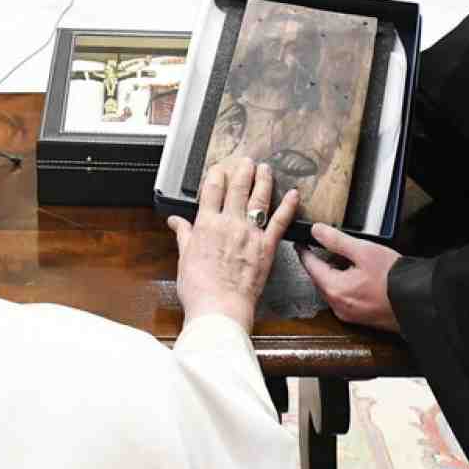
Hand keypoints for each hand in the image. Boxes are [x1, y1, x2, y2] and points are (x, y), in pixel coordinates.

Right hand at [165, 157, 298, 332]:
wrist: (219, 308)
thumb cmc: (199, 288)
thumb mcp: (184, 258)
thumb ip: (183, 235)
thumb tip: (175, 222)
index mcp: (206, 224)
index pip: (212, 190)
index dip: (217, 174)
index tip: (220, 167)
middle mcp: (229, 223)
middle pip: (237, 188)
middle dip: (242, 171)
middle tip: (247, 160)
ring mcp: (250, 233)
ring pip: (259, 198)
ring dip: (263, 180)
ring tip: (266, 168)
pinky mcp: (267, 247)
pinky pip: (280, 221)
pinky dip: (288, 206)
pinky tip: (293, 194)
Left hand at [297, 224, 401, 331]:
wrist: (417, 301)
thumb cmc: (394, 279)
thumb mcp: (363, 251)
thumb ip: (336, 240)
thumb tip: (317, 231)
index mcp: (334, 289)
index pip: (310, 266)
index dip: (304, 252)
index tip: (300, 244)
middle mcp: (338, 306)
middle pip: (320, 279)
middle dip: (320, 263)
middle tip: (324, 248)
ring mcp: (349, 315)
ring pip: (332, 290)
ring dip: (333, 275)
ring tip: (346, 260)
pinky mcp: (360, 319)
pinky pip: (344, 299)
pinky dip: (344, 286)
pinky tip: (358, 277)